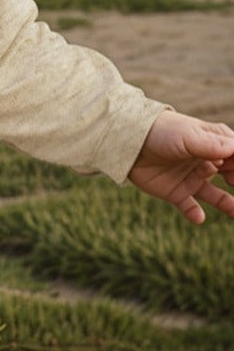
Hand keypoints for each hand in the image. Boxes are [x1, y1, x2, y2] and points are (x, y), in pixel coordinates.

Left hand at [128, 109, 233, 223]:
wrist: (127, 141)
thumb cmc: (160, 132)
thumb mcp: (188, 136)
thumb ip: (213, 145)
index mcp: (211, 143)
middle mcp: (204, 162)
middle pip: (230, 174)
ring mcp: (190, 177)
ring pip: (215, 195)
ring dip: (226, 203)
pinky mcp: (174, 192)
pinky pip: (189, 207)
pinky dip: (194, 213)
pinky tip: (198, 218)